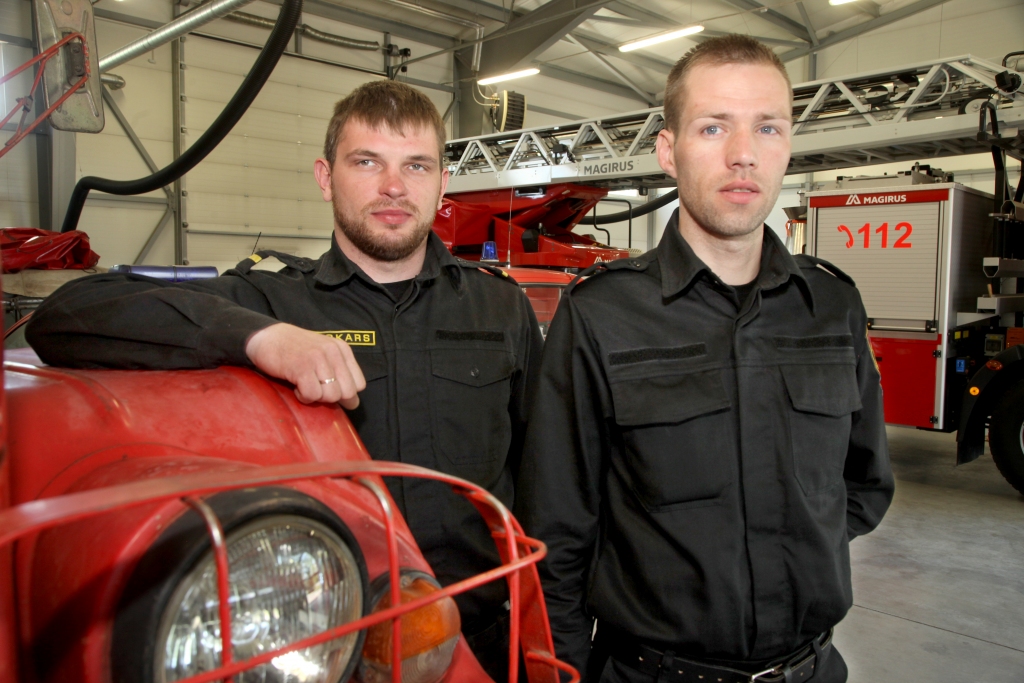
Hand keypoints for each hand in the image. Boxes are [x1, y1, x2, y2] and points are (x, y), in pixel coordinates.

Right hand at [245, 323, 365, 407]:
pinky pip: (312, 395)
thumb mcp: (324, 355)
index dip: (346, 394)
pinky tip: (296, 387)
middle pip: (348, 393)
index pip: (359, 384)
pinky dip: (303, 397)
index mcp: (342, 349)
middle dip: (331, 398)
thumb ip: (340, 374)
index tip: (328, 390)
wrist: (267, 337)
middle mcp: (333, 352)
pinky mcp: (302, 367)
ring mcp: (318, 359)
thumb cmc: (296, 350)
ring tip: (304, 385)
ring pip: (331, 396)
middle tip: (315, 388)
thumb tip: (353, 403)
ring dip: (316, 397)